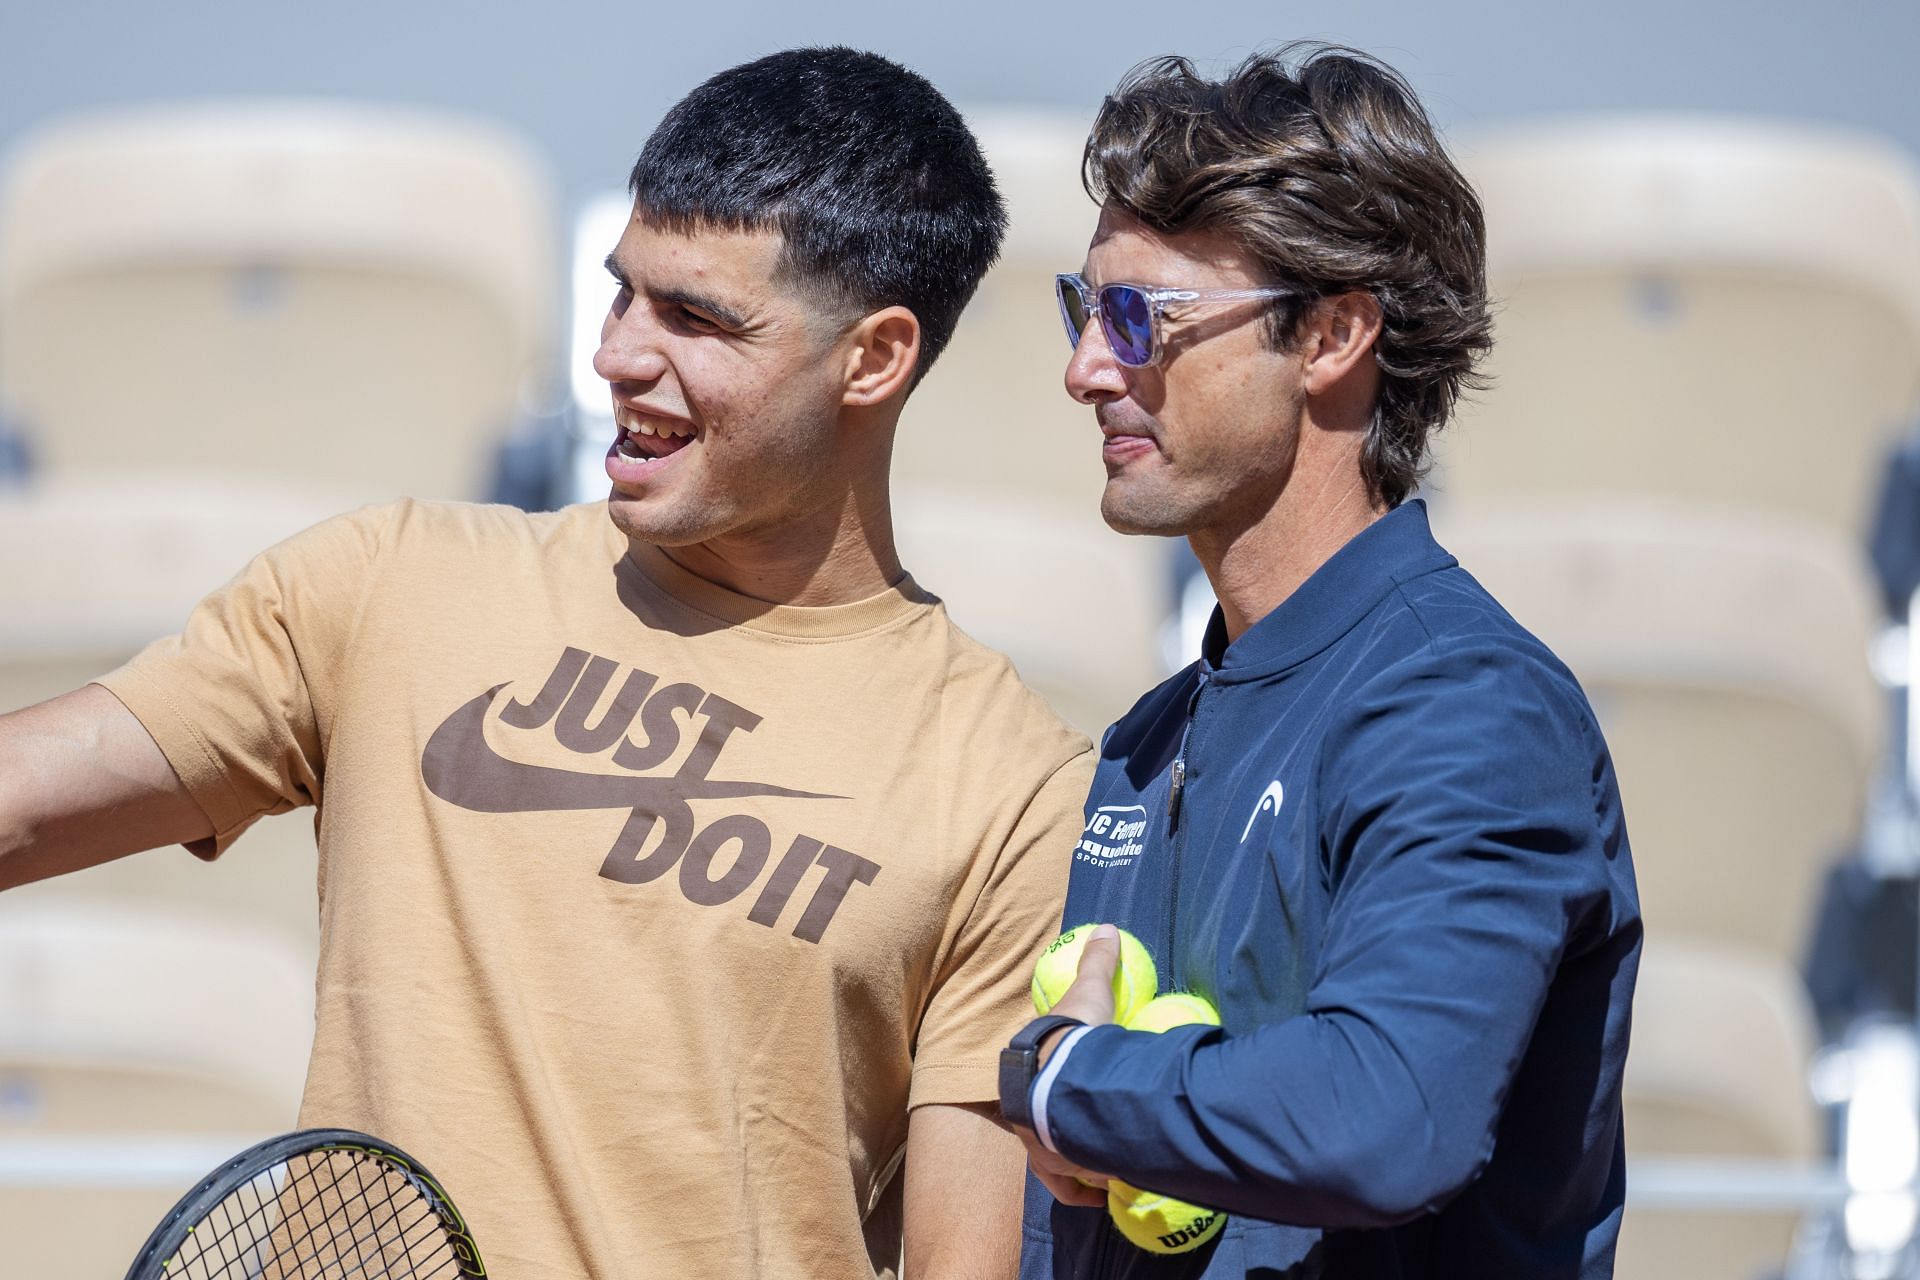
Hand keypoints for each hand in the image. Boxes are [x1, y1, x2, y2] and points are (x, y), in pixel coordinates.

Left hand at [1011, 924, 1123, 1206]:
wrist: (1068, 1084)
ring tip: (1099, 1169)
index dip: (1047, 1079)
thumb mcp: (1089, 992)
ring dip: (1073, 1164)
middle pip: (1036, 1123)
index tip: (1067, 1082)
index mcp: (1027, 1068)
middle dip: (1057, 1130)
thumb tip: (1105, 927)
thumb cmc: (1074, 1039)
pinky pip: (1069, 1185)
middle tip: (1087, 1131)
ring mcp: (1036, 1141)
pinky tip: (1101, 1195)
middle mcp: (1023, 1109)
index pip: (1030, 1076)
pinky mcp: (1055, 1166)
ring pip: (1052, 1160)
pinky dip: (1084, 1191)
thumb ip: (1098, 962)